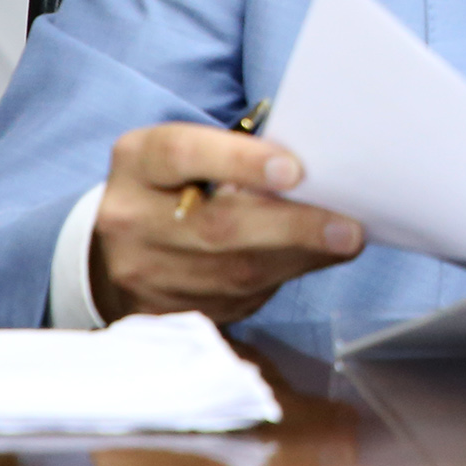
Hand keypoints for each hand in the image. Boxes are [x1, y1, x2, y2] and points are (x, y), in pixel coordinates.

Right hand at [90, 123, 363, 322]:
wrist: (119, 246)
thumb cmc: (176, 183)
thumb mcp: (191, 153)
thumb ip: (239, 156)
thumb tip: (316, 176)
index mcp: (138, 160)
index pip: (185, 154)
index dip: (242, 161)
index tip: (295, 170)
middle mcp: (129, 218)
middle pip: (217, 226)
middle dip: (293, 227)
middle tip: (347, 228)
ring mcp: (142, 272)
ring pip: (232, 274)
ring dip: (297, 259)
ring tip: (343, 243)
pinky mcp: (162, 311)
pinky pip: (234, 300)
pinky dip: (280, 279)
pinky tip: (309, 261)